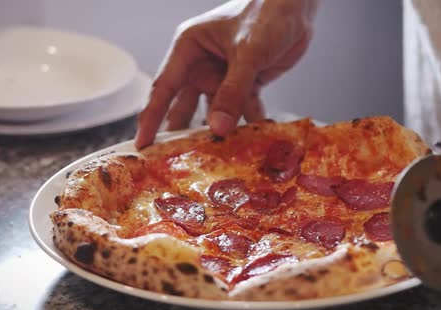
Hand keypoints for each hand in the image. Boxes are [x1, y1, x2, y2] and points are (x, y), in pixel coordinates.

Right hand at [135, 0, 318, 148]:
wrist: (299, 5)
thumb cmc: (267, 13)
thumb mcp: (248, 52)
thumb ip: (233, 91)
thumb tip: (218, 128)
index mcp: (189, 48)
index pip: (164, 87)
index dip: (151, 117)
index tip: (142, 144)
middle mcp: (202, 64)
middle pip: (185, 104)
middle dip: (182, 132)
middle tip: (173, 162)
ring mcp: (223, 75)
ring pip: (214, 111)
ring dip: (218, 131)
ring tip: (214, 159)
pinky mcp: (245, 83)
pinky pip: (240, 109)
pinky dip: (245, 123)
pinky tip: (250, 143)